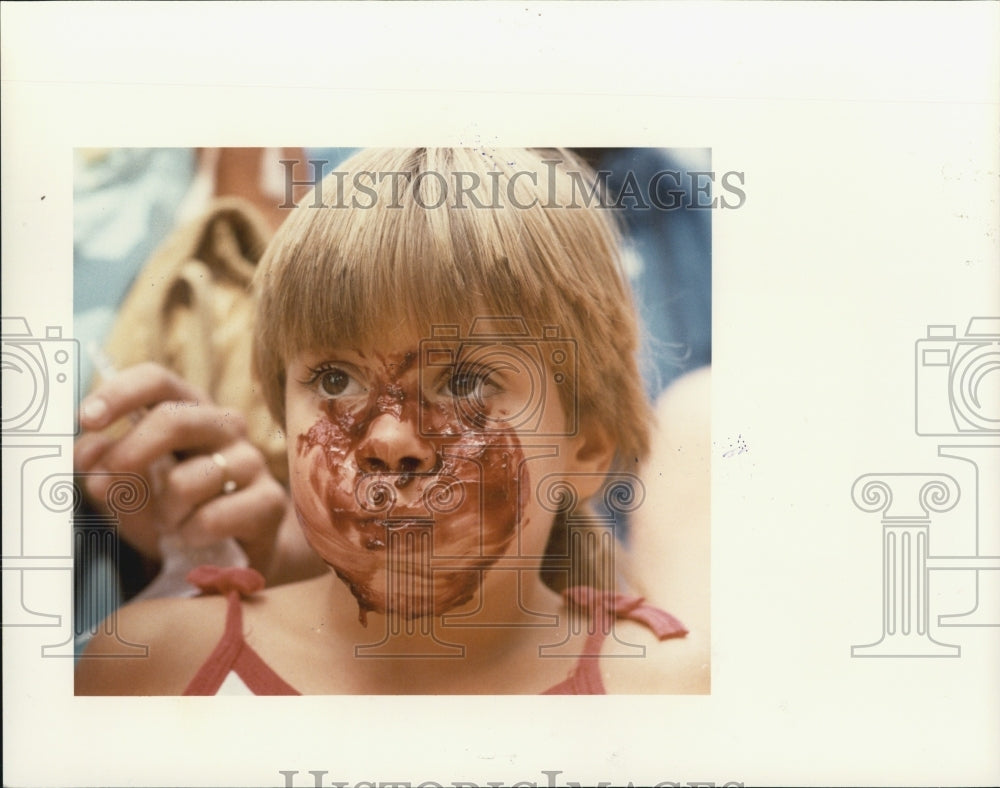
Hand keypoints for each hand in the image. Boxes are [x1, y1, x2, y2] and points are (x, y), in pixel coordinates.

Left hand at [74, 362, 288, 573]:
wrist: (234, 552)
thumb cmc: (177, 508)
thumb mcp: (130, 487)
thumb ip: (105, 465)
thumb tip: (89, 451)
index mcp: (189, 409)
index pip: (158, 380)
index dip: (120, 393)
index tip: (86, 419)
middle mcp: (225, 425)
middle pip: (174, 418)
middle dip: (130, 453)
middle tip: (103, 487)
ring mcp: (251, 461)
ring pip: (187, 481)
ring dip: (163, 513)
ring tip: (171, 523)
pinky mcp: (269, 501)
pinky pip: (211, 518)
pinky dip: (190, 534)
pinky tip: (195, 536)